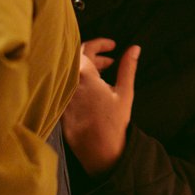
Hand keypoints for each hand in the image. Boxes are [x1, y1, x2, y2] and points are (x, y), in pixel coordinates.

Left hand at [62, 36, 139, 173]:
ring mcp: (63, 95)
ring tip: (104, 75)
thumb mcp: (125, 92)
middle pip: (77, 59)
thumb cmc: (114, 122)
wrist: (99, 151)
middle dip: (95, 56)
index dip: (99, 43)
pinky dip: (79, 81)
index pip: (86, 48)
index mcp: (85, 76)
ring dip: (87, 69)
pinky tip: (92, 90)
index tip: (112, 45)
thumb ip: (128, 67)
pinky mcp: (60, 106)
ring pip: (72, 72)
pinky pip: (67, 85)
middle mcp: (70, 83)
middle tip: (110, 61)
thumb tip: (134, 48)